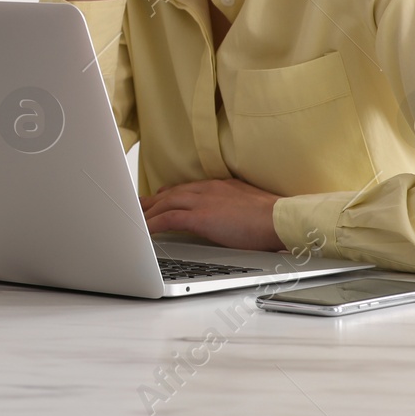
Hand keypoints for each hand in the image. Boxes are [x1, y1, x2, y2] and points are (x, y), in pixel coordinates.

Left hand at [140, 178, 285, 251]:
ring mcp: (202, 202)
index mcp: (220, 186)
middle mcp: (207, 190)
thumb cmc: (272, 217)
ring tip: (135, 220)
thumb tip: (234, 218)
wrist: (280, 218)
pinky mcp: (200, 217)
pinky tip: (144, 230)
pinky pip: (168, 219)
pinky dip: (153, 224)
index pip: (188, 188)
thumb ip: (235, 208)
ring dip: (148, 212)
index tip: (160, 196)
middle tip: (138, 206)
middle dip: (152, 200)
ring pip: (165, 204)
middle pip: (171, 193)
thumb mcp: (250, 205)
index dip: (170, 193)